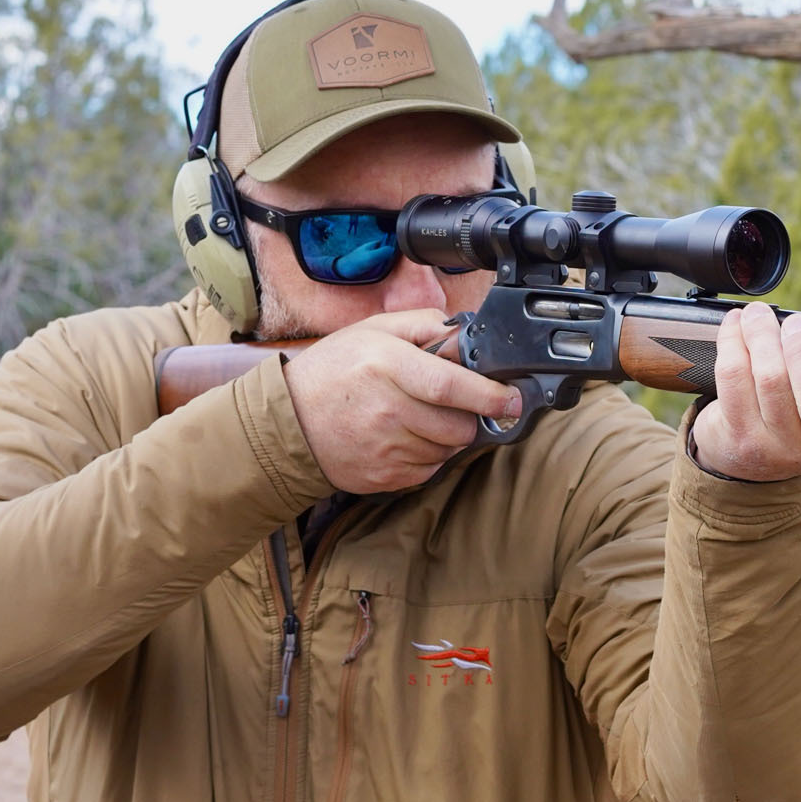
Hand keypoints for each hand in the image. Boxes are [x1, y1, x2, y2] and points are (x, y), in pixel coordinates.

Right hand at [281, 310, 521, 494]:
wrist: (287, 420)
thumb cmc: (335, 370)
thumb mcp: (374, 330)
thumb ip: (425, 325)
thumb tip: (468, 334)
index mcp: (386, 366)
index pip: (450, 386)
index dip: (489, 395)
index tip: (513, 399)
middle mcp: (387, 409)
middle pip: (458, 425)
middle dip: (469, 416)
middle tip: (454, 404)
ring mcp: (385, 448)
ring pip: (447, 450)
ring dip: (447, 436)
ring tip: (419, 417)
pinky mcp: (383, 476)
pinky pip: (429, 470)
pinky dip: (428, 455)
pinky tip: (405, 437)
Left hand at [689, 303, 800, 482]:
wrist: (748, 458)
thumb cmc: (800, 406)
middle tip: (795, 322)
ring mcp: (782, 448)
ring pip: (771, 383)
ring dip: (760, 338)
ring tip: (757, 315)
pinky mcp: (740, 441)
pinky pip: (733, 383)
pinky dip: (732, 346)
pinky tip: (734, 328)